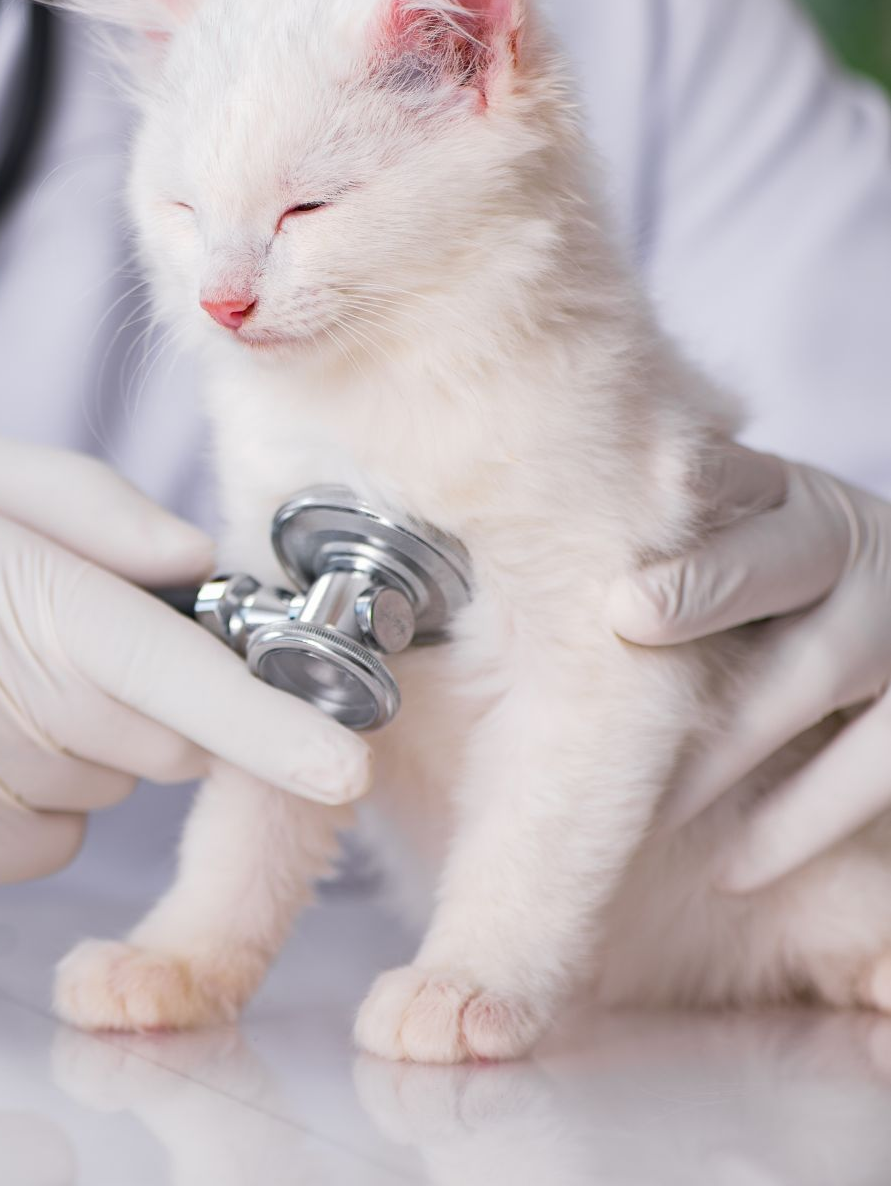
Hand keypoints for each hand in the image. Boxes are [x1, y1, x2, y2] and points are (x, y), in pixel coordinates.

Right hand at [0, 432, 370, 891]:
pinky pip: (43, 839)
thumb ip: (85, 505)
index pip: (149, 661)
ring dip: (77, 738)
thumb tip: (203, 567)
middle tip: (52, 625)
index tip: (349, 761)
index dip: (262, 718)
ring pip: (103, 790)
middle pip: (153, 735)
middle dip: (151, 690)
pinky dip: (25, 791)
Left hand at [608, 446, 890, 890]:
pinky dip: (799, 822)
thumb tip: (494, 551)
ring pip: (819, 674)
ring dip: (728, 741)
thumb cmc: (762, 578)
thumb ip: (649, 544)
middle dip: (705, 587)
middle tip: (625, 612)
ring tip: (647, 799)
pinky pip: (871, 769)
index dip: (688, 486)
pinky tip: (733, 869)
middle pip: (780, 560)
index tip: (630, 497)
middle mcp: (849, 544)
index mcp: (782, 494)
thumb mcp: (727, 536)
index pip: (729, 478)